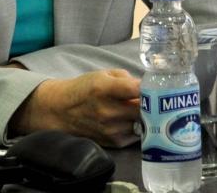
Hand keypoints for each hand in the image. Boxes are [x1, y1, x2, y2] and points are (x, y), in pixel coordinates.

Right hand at [11, 69, 141, 147]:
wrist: (62, 111)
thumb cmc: (85, 89)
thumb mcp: (103, 75)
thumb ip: (126, 78)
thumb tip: (146, 86)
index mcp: (104, 89)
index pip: (136, 89)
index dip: (149, 87)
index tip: (154, 85)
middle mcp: (107, 111)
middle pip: (144, 109)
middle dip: (152, 103)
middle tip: (154, 99)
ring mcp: (110, 129)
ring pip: (143, 123)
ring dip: (146, 117)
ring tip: (145, 110)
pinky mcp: (113, 142)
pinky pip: (136, 134)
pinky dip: (139, 127)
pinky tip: (134, 120)